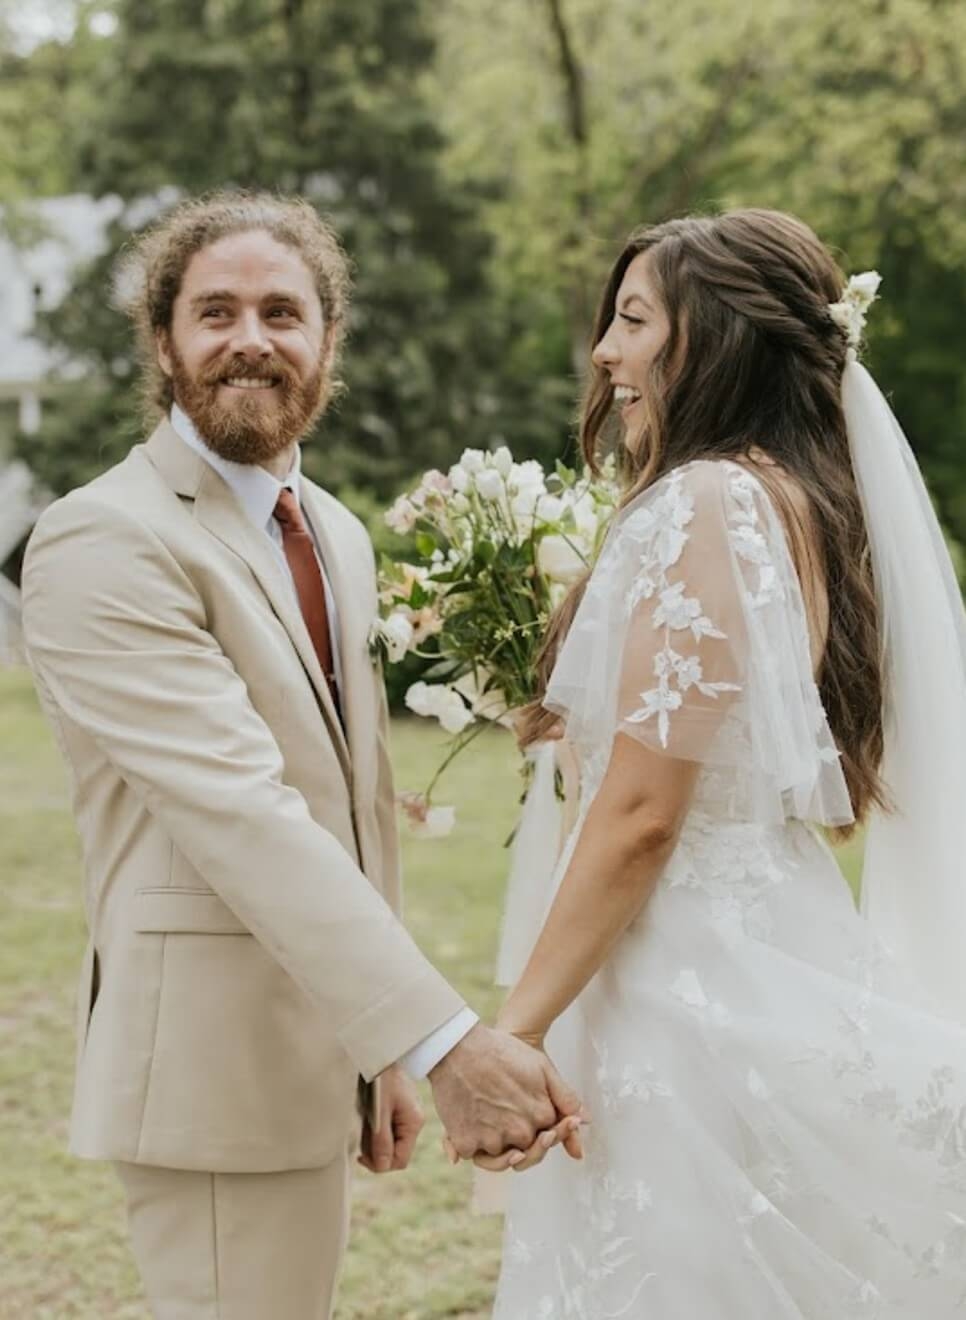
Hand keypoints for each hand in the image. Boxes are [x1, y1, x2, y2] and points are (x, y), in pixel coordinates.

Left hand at [358, 1064, 424, 1173]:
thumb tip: (382, 1166)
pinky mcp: (397, 1110)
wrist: (380, 1054)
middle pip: (396, 1153)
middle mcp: (413, 1122)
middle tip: (358, 1146)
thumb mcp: (380, 1112)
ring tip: (361, 1130)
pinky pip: (387, 1131)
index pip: (401, 1159)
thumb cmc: (381, 1080)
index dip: (381, 1164)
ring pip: (390, 1143)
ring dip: (374, 1142)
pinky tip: (366, 1122)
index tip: (361, 1157)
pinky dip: (375, 1132)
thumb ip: (381, 1140)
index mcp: (413, 1123)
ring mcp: (405, 1116)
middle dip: (376, 1153)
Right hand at [428, 1023, 583, 1160]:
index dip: (546, 1133)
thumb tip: (585, 1120)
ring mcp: (492, 1140)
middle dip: (524, 1143)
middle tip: (509, 1119)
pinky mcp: (466, 1142)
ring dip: (498, 1148)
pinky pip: (473, 1155)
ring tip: (491, 1122)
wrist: (459, 1046)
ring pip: (499, 1157)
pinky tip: (473, 1125)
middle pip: (525, 1152)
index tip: (540, 1124)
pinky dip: (473, 1145)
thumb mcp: (541, 1066)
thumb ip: (565, 1096)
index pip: (549, 1138)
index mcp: (539, 1115)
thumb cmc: (501, 1051)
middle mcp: (519, 1133)